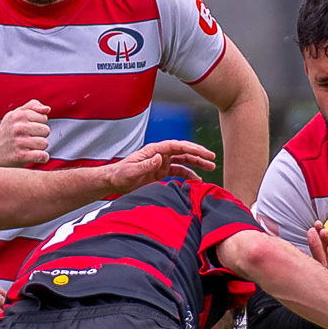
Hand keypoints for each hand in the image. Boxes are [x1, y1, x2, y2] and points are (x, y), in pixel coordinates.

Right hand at [0, 101, 50, 165]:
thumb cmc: (8, 131)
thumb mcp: (16, 114)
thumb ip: (32, 107)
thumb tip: (47, 109)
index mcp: (19, 115)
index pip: (43, 118)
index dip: (38, 124)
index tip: (29, 128)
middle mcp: (19, 127)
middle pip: (46, 130)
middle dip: (40, 135)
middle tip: (29, 138)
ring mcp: (20, 142)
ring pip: (45, 143)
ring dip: (40, 147)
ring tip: (29, 147)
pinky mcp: (21, 156)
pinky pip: (42, 156)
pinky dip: (42, 157)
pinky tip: (36, 156)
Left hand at [103, 139, 218, 191]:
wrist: (115, 182)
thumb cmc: (121, 175)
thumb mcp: (132, 170)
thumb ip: (146, 165)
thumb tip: (160, 158)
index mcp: (154, 150)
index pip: (176, 146)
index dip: (191, 148)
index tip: (203, 152)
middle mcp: (160, 155)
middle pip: (183, 151)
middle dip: (199, 154)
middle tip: (212, 159)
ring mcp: (162, 163)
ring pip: (184, 161)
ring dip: (197, 164)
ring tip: (211, 168)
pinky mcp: (162, 173)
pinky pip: (179, 172)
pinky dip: (189, 175)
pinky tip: (198, 180)